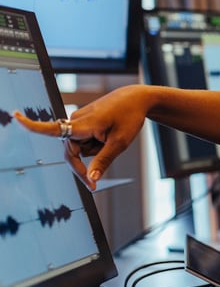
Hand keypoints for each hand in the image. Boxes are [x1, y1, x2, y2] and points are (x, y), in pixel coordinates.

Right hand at [14, 84, 151, 189]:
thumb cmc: (129, 116)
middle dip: (83, 168)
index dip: (33, 126)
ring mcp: (79, 121)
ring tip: (112, 138)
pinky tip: (108, 135)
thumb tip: (91, 178)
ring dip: (95, 151)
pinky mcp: (83, 122)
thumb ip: (104, 160)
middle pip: (71, 153)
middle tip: (94, 186)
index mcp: (83, 124)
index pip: (53, 128)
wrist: (136, 99)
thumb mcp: (120, 143)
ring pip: (81, 148)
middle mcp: (76, 121)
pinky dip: (96, 144)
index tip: (16, 117)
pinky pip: (85, 141)